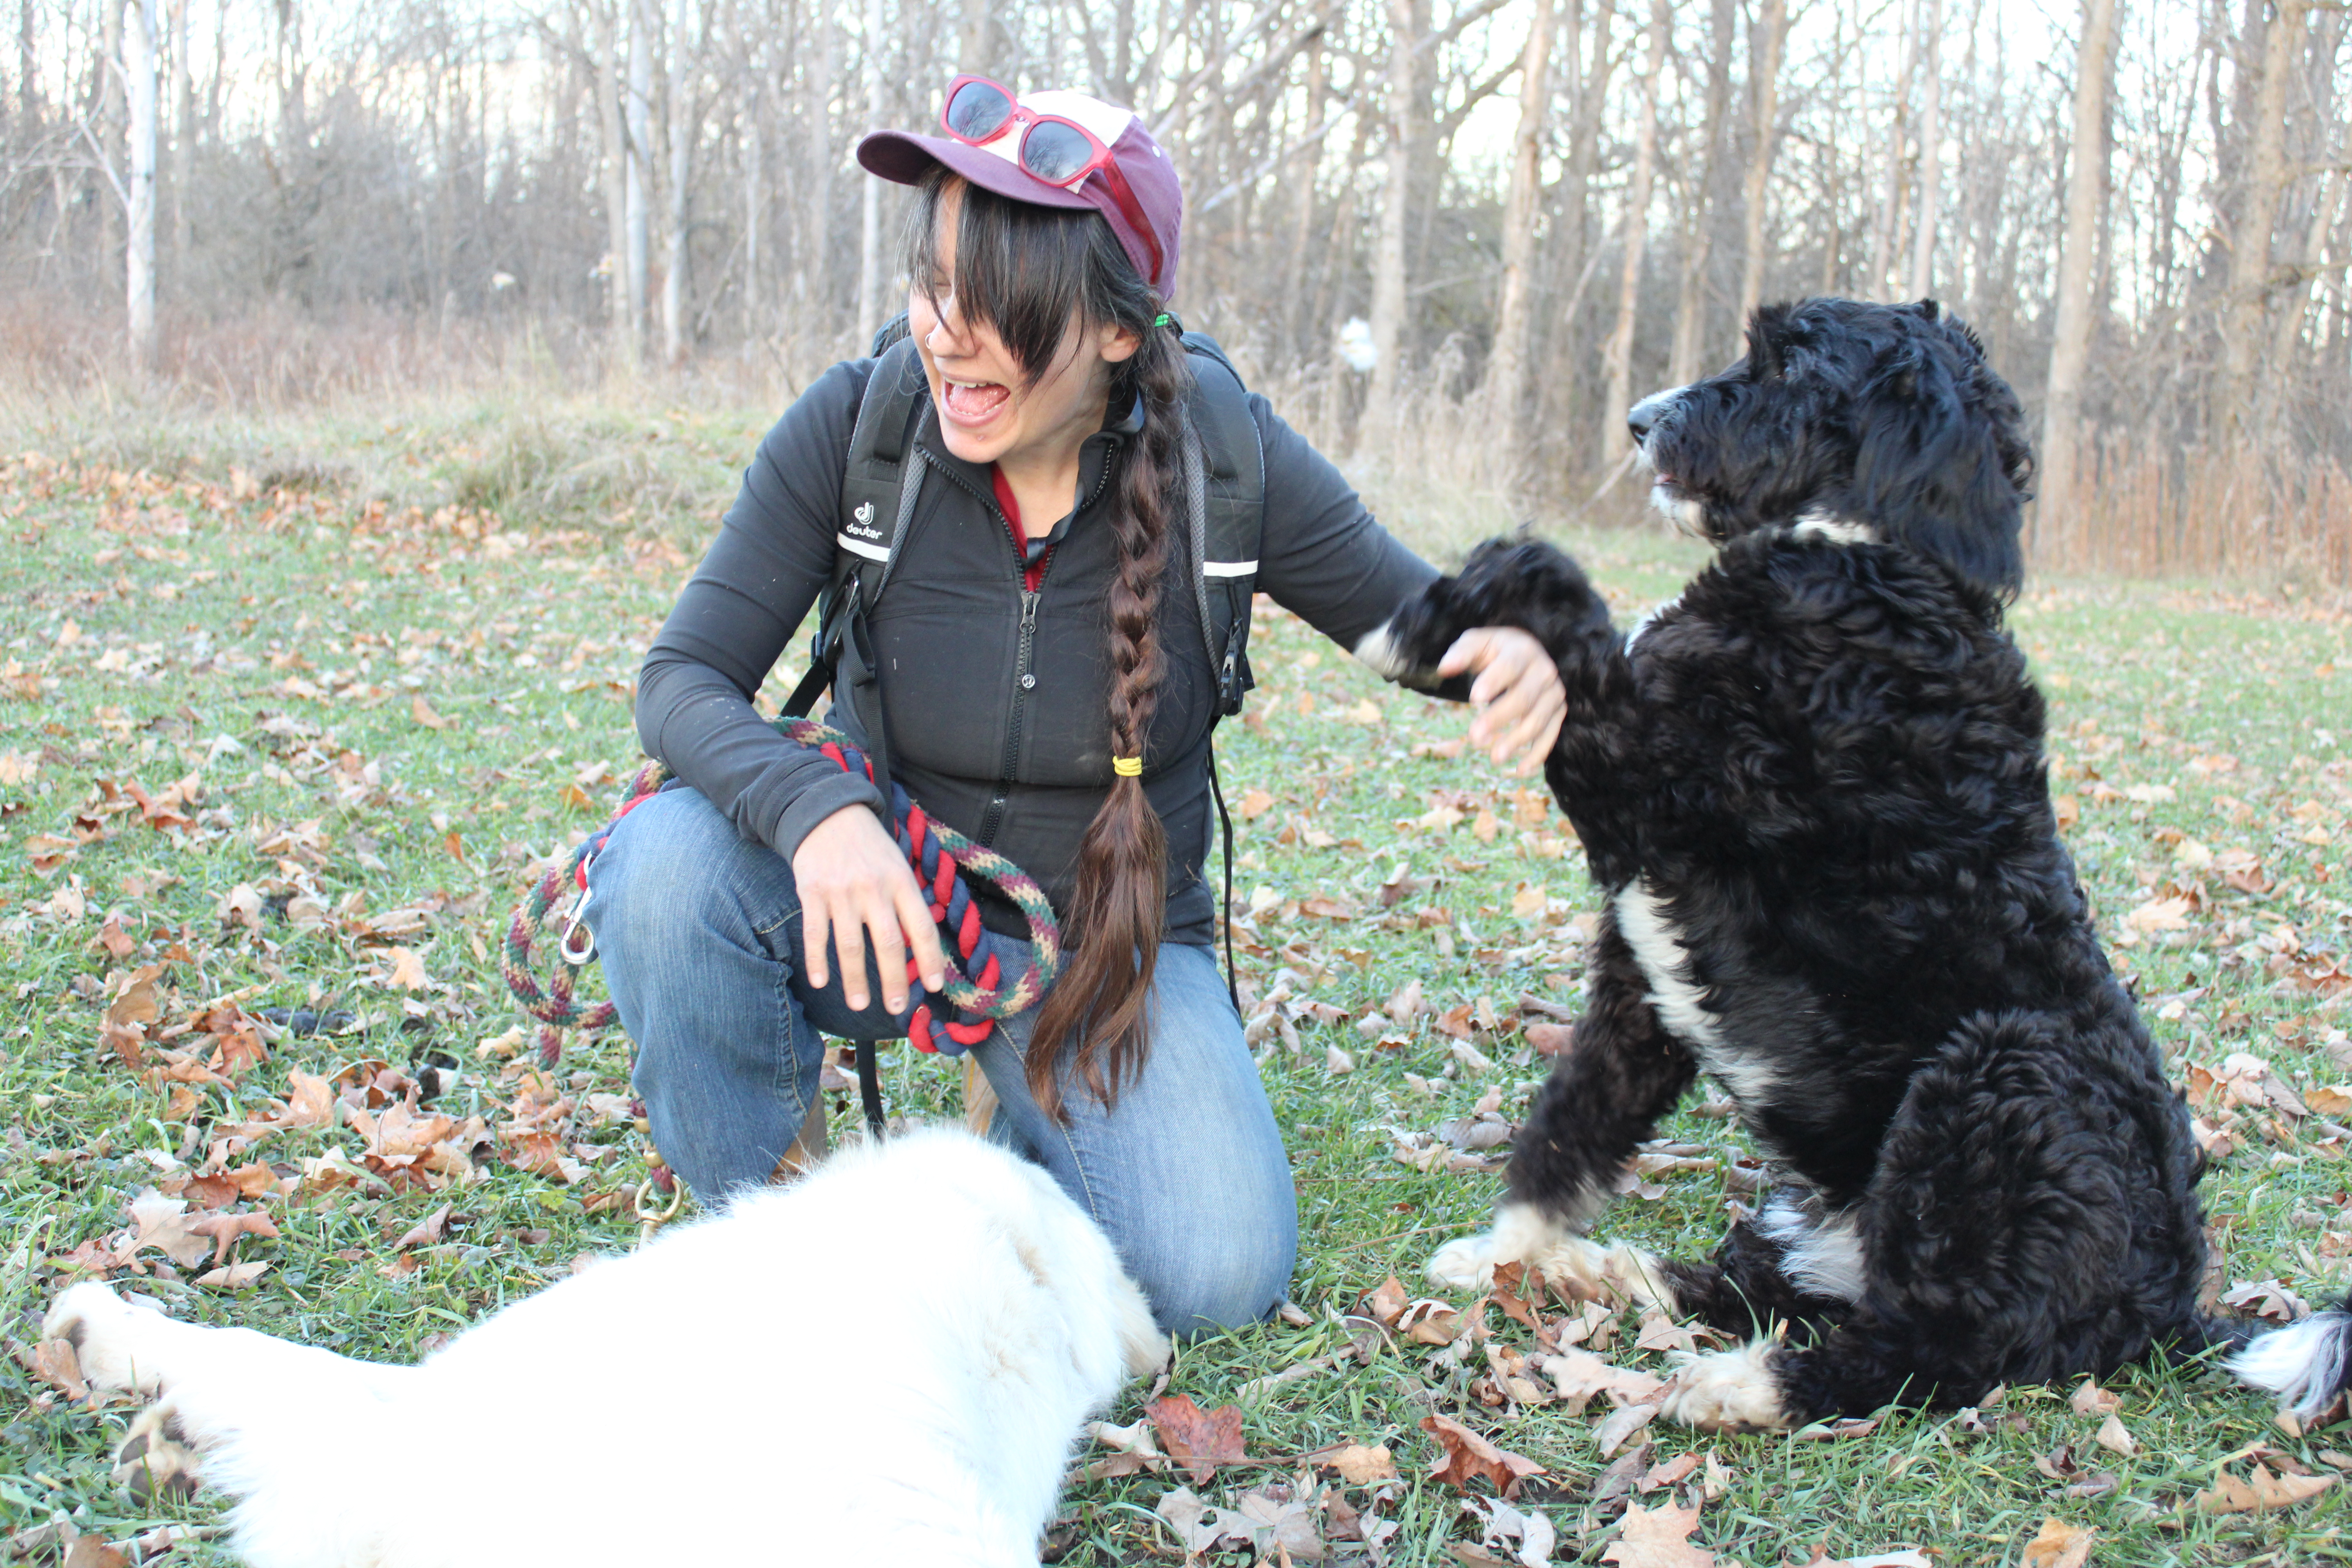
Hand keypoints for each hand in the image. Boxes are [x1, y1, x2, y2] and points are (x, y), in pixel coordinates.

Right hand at [790, 805, 948, 1012]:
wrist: (827, 812)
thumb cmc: (869, 845)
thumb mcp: (898, 862)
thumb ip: (907, 899)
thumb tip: (921, 944)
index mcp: (901, 881)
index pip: (921, 927)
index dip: (930, 959)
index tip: (934, 986)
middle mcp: (874, 888)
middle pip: (888, 943)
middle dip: (894, 980)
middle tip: (898, 1008)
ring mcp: (841, 891)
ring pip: (850, 945)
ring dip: (855, 979)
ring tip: (860, 1004)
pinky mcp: (812, 892)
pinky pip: (816, 933)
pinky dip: (817, 960)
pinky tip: (821, 982)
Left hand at [1438, 627, 1564, 776]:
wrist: (1523, 654)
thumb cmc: (1494, 651)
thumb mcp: (1477, 643)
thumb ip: (1461, 653)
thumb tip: (1444, 668)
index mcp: (1523, 650)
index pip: (1510, 666)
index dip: (1494, 681)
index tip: (1473, 698)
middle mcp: (1544, 671)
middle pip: (1524, 697)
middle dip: (1499, 718)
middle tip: (1474, 737)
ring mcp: (1553, 693)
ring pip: (1538, 720)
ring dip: (1517, 741)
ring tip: (1494, 758)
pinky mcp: (1557, 712)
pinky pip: (1551, 735)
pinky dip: (1537, 755)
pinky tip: (1520, 771)